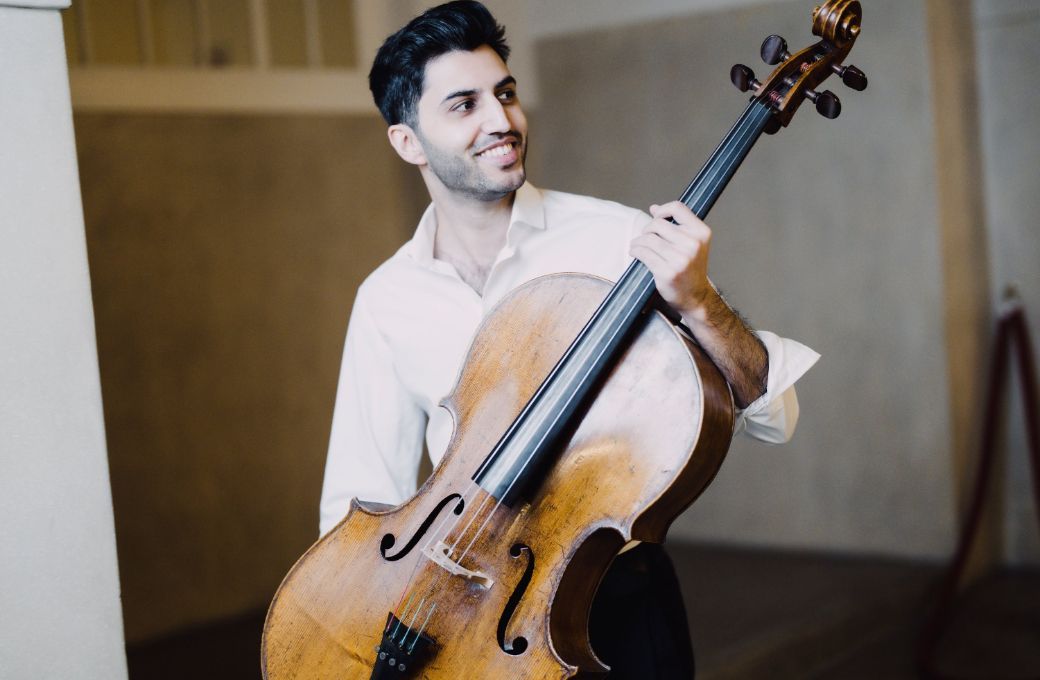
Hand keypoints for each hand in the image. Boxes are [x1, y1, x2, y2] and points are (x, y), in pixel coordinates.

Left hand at [629, 201, 713, 319]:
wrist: (695, 296)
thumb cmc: (690, 267)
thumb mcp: (693, 243)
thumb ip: (676, 224)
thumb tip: (654, 207)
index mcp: (701, 233)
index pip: (678, 208)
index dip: (663, 210)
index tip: (656, 215)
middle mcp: (693, 244)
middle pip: (658, 223)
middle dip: (647, 230)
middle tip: (645, 237)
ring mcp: (680, 259)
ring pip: (648, 238)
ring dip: (638, 241)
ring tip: (637, 246)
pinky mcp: (666, 272)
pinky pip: (643, 253)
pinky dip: (635, 250)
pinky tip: (635, 252)